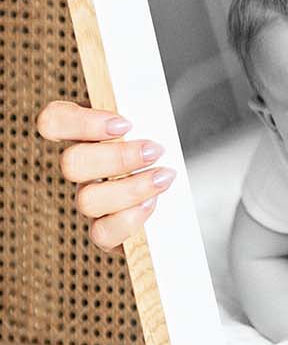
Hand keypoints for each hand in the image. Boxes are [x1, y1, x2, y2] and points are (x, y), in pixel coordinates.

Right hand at [35, 99, 175, 251]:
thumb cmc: (162, 150)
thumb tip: (148, 109)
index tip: (125, 124)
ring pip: (87, 200)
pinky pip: (101, 234)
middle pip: (71, 164)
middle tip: (155, 151)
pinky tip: (152, 204)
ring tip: (163, 178)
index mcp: (85, 134)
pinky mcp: (104, 232)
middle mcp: (80, 168)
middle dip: (118, 158)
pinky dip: (129, 220)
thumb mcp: (154, 124)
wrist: (177, 188)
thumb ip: (143, 113)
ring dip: (131, 189)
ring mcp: (89, 201)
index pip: (53, 121)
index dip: (81, 123)